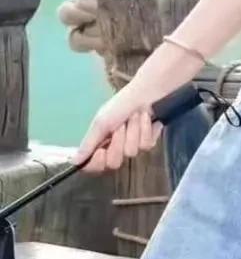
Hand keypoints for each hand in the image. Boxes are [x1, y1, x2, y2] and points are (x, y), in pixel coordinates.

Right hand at [73, 47, 187, 171]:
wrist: (146, 93)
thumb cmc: (121, 104)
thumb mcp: (101, 122)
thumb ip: (89, 143)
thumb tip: (73, 161)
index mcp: (101, 143)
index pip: (95, 165)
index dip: (97, 162)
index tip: (100, 151)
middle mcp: (116, 147)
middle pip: (114, 163)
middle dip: (118, 142)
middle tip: (120, 126)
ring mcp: (133, 145)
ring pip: (131, 152)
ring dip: (133, 131)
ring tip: (134, 116)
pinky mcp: (149, 141)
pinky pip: (146, 145)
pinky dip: (146, 129)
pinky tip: (147, 118)